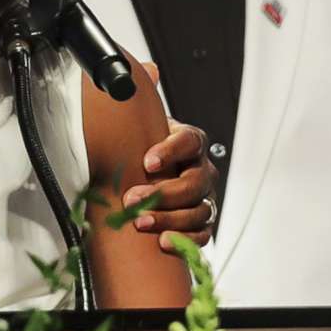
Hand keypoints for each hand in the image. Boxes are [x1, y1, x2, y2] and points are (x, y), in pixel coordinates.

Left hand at [122, 120, 219, 241]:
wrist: (151, 171)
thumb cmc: (145, 151)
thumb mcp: (141, 130)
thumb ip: (134, 115)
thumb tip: (124, 88)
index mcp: (191, 142)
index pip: (189, 141)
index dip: (170, 152)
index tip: (147, 162)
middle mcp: (202, 169)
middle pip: (195, 182)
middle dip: (163, 193)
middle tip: (132, 199)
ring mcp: (205, 197)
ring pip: (199, 210)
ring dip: (170, 219)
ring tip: (141, 223)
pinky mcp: (203, 221)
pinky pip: (203, 234)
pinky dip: (184, 240)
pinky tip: (162, 242)